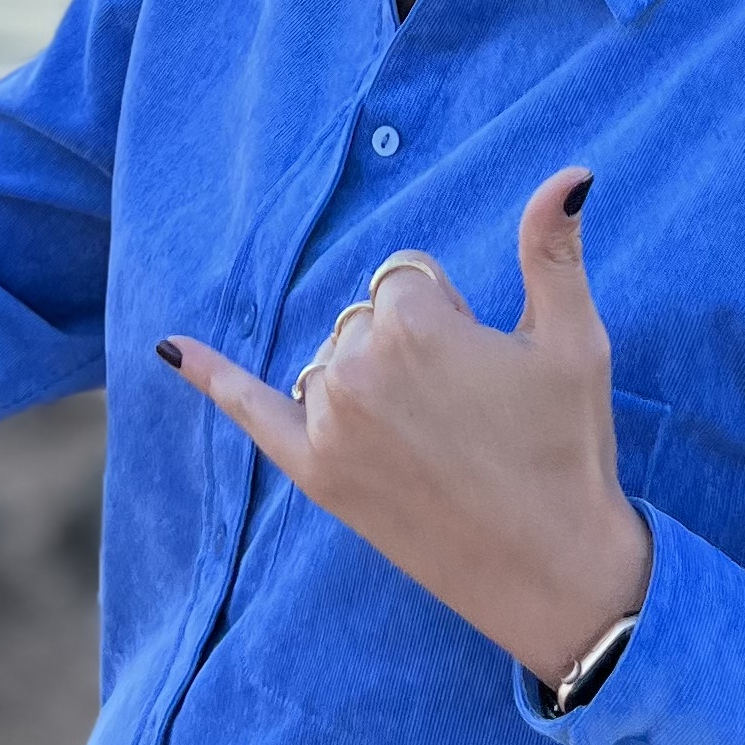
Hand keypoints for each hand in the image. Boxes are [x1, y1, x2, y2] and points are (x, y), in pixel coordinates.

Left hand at [161, 173, 652, 684]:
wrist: (555, 570)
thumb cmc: (568, 450)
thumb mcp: (575, 340)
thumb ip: (553, 249)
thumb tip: (572, 173)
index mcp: (415, 324)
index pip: (410, 282)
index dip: (454, 319)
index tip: (487, 372)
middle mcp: (356, 368)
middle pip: (368, 318)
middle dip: (412, 347)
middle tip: (468, 414)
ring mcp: (327, 423)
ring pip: (335, 359)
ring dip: (370, 380)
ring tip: (432, 439)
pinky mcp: (312, 474)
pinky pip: (250, 410)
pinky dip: (210, 376)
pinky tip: (169, 346)